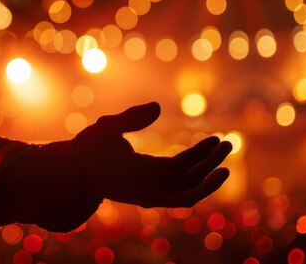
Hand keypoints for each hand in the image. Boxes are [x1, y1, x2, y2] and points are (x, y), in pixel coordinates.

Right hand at [70, 102, 231, 207]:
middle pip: (187, 183)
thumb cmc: (88, 148)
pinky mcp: (150, 199)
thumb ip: (129, 118)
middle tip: (229, 142)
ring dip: (208, 178)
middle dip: (210, 164)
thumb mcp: (104, 127)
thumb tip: (157, 106)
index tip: (216, 138)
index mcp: (135, 175)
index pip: (176, 169)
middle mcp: (145, 191)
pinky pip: (180, 198)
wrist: (76, 175)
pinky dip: (197, 187)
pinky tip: (207, 170)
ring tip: (225, 158)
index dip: (199, 155)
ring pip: (187, 194)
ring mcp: (148, 198)